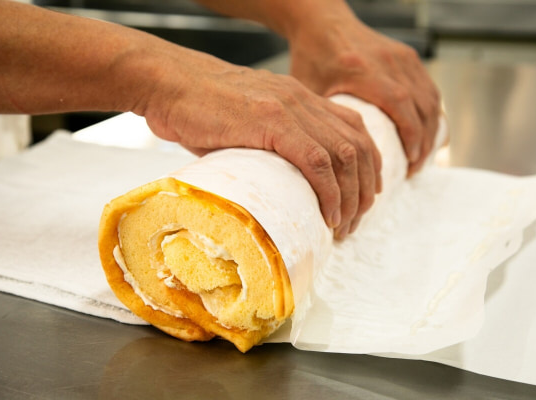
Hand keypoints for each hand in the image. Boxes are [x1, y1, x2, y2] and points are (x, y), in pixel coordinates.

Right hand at [136, 48, 381, 238]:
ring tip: (342, 225)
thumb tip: (274, 182)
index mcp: (301, 98)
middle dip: (364, 189)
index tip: (362, 196)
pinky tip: (328, 214)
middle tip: (354, 220)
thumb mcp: (245, 121)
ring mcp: (289, 109)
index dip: (367, 166)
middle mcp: (302, 100)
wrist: (167, 82)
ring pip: (344, 155)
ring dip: (350, 196)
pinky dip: (328, 191)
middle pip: (358, 145)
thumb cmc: (197, 106)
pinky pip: (315, 159)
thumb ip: (267, 143)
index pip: (354, 130)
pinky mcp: (270, 121)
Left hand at [289, 17, 440, 175]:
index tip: (410, 161)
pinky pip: (428, 88)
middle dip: (423, 141)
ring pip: (430, 98)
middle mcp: (388, 60)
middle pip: (422, 106)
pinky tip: (425, 133)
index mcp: (363, 70)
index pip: (401, 105)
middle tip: (414, 168)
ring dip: (431, 130)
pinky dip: (431, 113)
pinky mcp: (406, 55)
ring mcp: (401, 56)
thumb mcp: (311, 91)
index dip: (411, 136)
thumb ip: (322, 120)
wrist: (322, 22)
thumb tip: (326, 154)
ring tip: (419, 156)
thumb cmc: (312, 57)